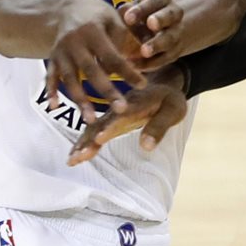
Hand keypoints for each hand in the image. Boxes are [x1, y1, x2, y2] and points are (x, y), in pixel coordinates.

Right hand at [45, 0, 147, 123]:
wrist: (65, 7)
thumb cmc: (96, 15)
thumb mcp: (112, 17)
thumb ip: (125, 38)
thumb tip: (140, 60)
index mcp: (93, 30)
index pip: (112, 55)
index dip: (127, 70)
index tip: (142, 84)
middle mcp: (74, 42)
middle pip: (91, 70)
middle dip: (106, 90)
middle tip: (121, 108)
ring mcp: (61, 51)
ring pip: (70, 78)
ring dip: (80, 99)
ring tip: (91, 119)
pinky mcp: (52, 58)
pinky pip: (50, 76)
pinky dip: (50, 91)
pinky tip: (54, 106)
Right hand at [67, 66, 188, 165]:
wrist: (162, 85)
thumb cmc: (169, 100)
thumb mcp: (173, 111)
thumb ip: (159, 127)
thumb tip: (146, 147)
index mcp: (136, 103)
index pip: (121, 116)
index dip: (110, 127)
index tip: (99, 138)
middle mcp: (119, 108)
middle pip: (101, 123)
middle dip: (89, 140)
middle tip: (79, 155)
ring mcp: (112, 114)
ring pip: (93, 128)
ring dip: (82, 143)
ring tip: (72, 160)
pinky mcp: (109, 120)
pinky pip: (93, 131)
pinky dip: (83, 142)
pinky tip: (73, 156)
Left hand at [121, 0, 185, 69]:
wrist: (157, 28)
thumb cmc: (138, 15)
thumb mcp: (132, 8)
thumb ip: (125, 12)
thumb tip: (117, 18)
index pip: (155, 0)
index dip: (143, 8)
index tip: (128, 18)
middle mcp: (173, 13)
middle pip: (171, 15)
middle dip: (161, 19)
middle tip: (151, 25)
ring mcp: (176, 33)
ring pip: (171, 38)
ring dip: (158, 44)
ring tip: (144, 51)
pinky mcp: (175, 51)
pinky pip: (166, 57)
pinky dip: (152, 62)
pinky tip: (136, 65)